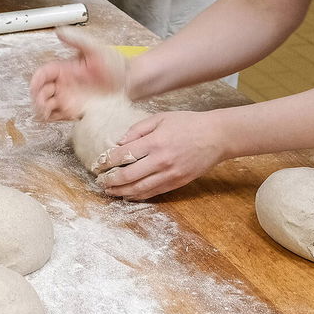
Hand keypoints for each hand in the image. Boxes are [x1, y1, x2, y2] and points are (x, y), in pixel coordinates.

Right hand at [30, 25, 129, 121]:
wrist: (130, 81)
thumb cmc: (115, 64)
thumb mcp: (95, 48)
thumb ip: (76, 40)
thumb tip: (59, 31)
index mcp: (64, 69)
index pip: (43, 75)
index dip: (36, 81)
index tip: (35, 86)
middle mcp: (64, 85)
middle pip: (41, 92)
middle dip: (37, 98)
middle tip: (41, 103)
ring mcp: (69, 98)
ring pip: (46, 106)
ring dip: (41, 109)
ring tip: (45, 111)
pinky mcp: (76, 110)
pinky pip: (57, 116)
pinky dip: (51, 117)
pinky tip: (53, 116)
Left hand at [96, 110, 229, 200]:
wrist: (216, 136)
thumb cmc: (188, 123)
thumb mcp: (160, 118)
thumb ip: (138, 129)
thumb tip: (119, 143)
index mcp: (155, 142)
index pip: (123, 155)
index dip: (107, 161)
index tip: (97, 165)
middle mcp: (161, 160)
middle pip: (128, 175)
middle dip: (110, 180)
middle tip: (99, 181)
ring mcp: (170, 174)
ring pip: (139, 188)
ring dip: (121, 191)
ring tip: (109, 191)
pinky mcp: (177, 182)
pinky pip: (154, 192)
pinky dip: (138, 195)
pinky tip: (127, 195)